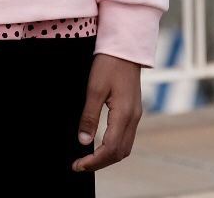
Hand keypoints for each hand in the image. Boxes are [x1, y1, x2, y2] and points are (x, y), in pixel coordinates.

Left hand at [72, 52, 141, 171]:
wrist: (125, 47)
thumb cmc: (109, 64)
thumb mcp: (94, 89)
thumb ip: (89, 117)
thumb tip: (83, 141)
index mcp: (124, 115)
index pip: (110, 149)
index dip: (93, 161)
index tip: (77, 165)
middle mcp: (133, 118)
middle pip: (120, 153)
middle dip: (100, 163)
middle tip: (80, 165)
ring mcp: (135, 115)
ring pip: (125, 147)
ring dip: (107, 157)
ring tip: (88, 159)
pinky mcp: (133, 110)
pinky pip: (126, 137)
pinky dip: (113, 147)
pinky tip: (100, 144)